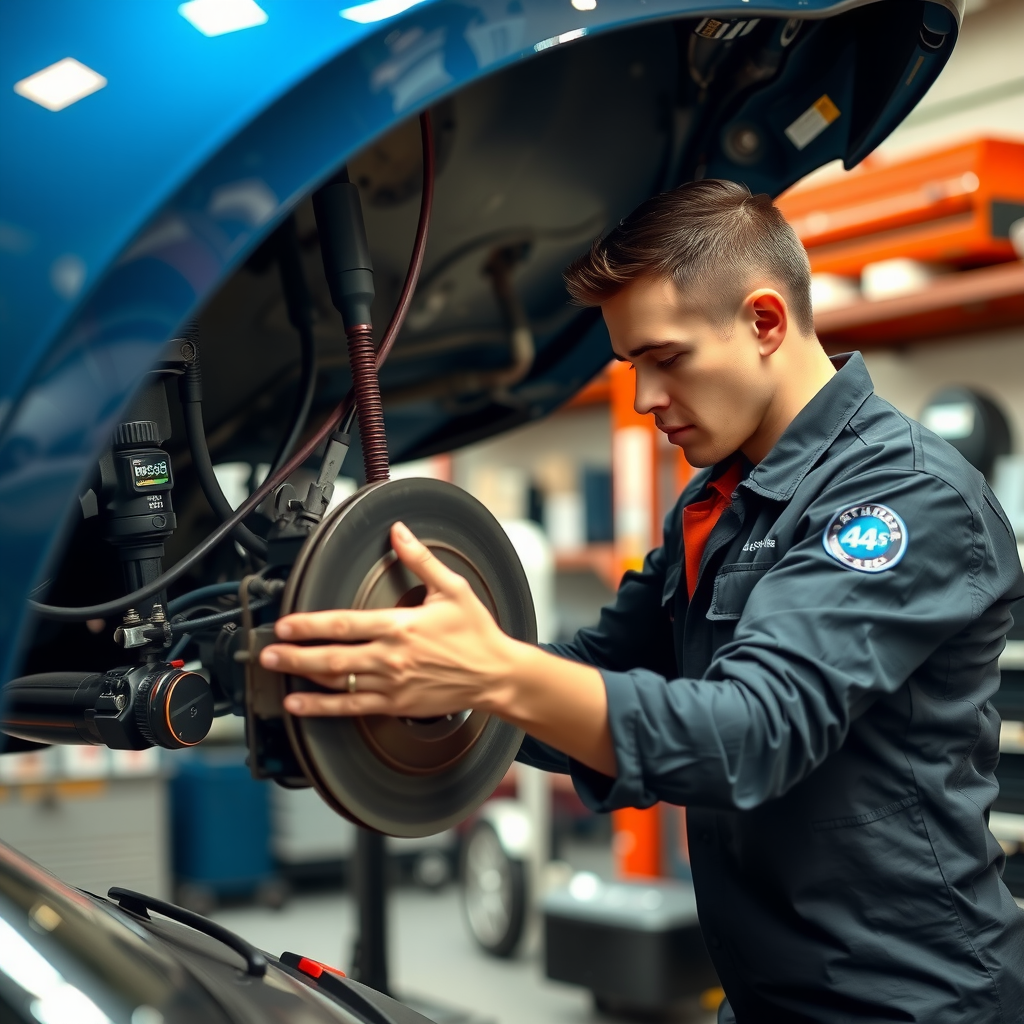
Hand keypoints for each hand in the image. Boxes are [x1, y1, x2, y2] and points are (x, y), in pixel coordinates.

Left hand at [259, 521, 518, 717]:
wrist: (495, 674)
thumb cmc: (476, 633)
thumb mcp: (452, 589)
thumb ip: (420, 559)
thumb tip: (399, 532)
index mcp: (401, 626)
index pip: (346, 624)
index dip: (311, 625)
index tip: (287, 623)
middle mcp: (391, 657)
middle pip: (332, 657)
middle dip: (294, 654)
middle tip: (267, 651)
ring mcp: (391, 684)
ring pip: (336, 682)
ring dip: (302, 676)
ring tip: (275, 670)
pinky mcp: (394, 704)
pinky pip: (351, 708)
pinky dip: (321, 707)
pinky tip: (299, 704)